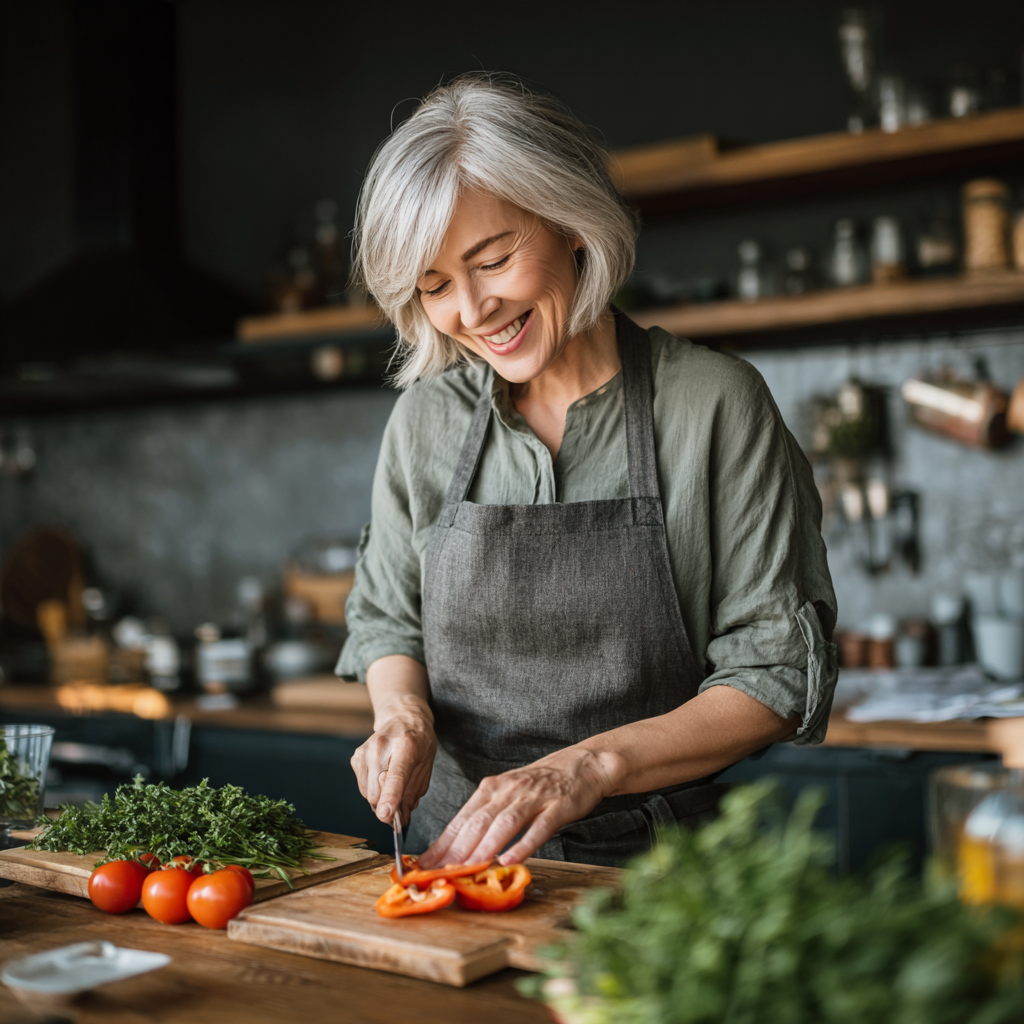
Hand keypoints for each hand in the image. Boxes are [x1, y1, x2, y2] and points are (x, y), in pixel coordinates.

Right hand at [350, 695, 436, 825]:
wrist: (402, 718)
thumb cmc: (418, 742)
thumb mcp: (426, 766)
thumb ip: (413, 795)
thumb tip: (402, 820)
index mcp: (406, 746)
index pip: (396, 775)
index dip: (390, 797)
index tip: (385, 815)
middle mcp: (381, 747)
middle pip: (377, 792)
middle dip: (387, 807)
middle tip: (400, 805)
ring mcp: (365, 751)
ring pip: (367, 794)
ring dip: (380, 798)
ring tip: (393, 782)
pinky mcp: (356, 757)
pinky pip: (362, 787)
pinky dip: (373, 789)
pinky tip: (383, 775)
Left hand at [417, 746, 612, 867]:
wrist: (579, 765)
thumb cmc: (538, 785)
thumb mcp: (506, 794)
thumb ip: (484, 817)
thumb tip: (456, 848)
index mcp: (491, 789)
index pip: (461, 819)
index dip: (442, 844)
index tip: (424, 864)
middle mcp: (508, 792)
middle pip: (477, 822)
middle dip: (456, 850)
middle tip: (440, 873)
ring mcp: (533, 799)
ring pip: (504, 824)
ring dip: (485, 847)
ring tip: (469, 868)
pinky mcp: (557, 807)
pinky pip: (538, 828)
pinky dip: (523, 845)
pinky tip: (510, 860)